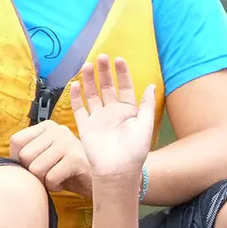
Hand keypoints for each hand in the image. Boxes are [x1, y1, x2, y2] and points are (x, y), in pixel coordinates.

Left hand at [10, 120, 92, 197]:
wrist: (96, 180)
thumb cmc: (65, 170)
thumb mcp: (45, 156)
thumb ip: (28, 153)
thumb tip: (4, 163)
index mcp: (47, 126)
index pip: (16, 141)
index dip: (18, 159)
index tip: (32, 165)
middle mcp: (57, 129)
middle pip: (24, 156)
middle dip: (33, 172)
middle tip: (48, 173)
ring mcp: (68, 142)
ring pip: (36, 169)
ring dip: (44, 181)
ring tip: (57, 176)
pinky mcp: (76, 159)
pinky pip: (50, 178)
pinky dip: (55, 186)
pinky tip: (65, 181)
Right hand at [69, 54, 155, 180]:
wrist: (118, 170)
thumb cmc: (135, 150)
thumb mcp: (145, 124)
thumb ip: (146, 104)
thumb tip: (151, 85)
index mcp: (128, 111)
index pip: (124, 87)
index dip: (122, 73)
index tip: (119, 59)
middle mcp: (112, 112)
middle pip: (107, 87)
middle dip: (104, 72)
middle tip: (101, 57)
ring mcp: (98, 118)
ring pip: (92, 94)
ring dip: (89, 80)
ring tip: (87, 65)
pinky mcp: (85, 126)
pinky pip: (79, 109)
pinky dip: (76, 97)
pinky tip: (75, 84)